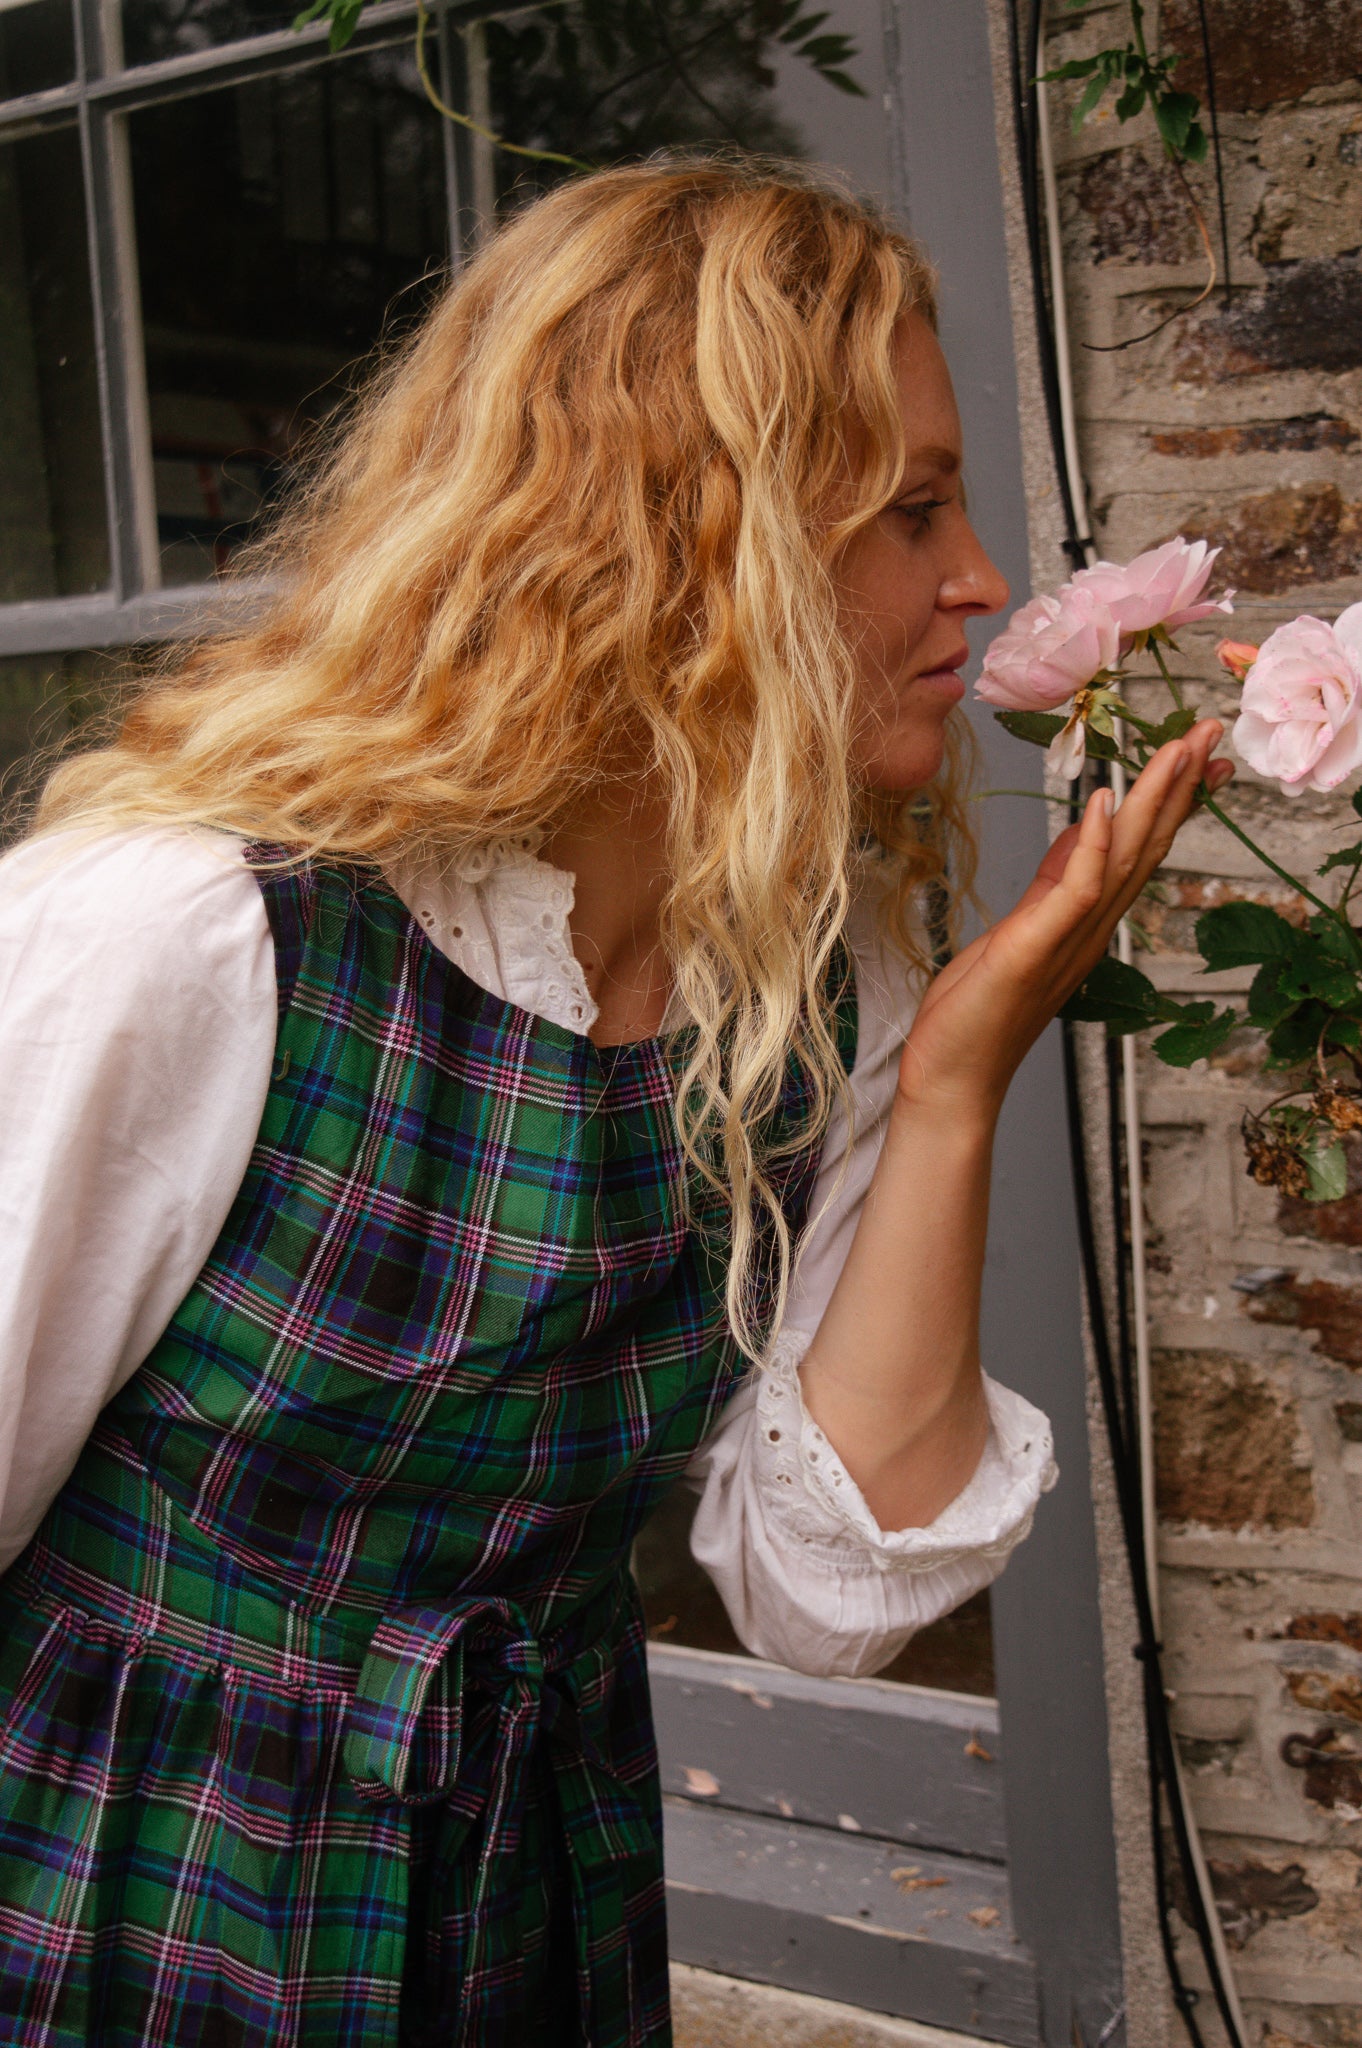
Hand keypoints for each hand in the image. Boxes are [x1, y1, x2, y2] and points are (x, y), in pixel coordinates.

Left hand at [897, 720, 1232, 1124]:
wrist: (952, 1080)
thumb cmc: (978, 1013)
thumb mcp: (1020, 931)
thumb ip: (1055, 886)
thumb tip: (1084, 833)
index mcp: (1084, 921)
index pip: (1137, 849)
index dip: (1170, 800)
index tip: (1198, 755)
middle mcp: (1088, 929)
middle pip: (1146, 845)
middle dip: (1178, 785)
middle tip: (1209, 732)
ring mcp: (1067, 940)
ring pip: (1124, 859)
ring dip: (1152, 802)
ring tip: (1178, 750)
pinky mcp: (1034, 949)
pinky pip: (1075, 891)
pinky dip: (1094, 846)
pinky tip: (1104, 804)